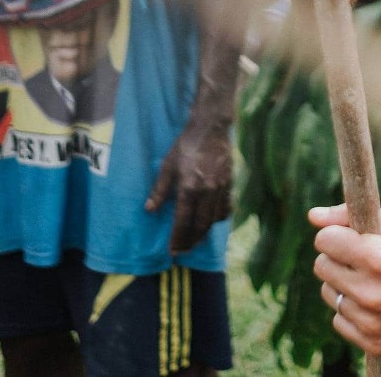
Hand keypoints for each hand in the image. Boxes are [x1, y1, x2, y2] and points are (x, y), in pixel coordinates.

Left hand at [147, 124, 232, 253]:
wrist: (211, 128)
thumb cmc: (186, 145)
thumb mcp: (167, 165)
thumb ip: (160, 190)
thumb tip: (149, 210)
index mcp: (189, 187)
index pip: (183, 221)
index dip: (178, 238)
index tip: (173, 251)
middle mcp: (207, 191)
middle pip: (200, 225)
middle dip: (192, 241)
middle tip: (184, 252)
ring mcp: (221, 187)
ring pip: (215, 219)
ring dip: (205, 233)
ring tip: (196, 240)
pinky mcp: (230, 183)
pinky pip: (226, 207)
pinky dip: (220, 218)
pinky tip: (212, 222)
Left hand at [310, 203, 380, 357]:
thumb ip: (352, 215)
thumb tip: (312, 215)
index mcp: (378, 257)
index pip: (325, 240)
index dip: (336, 235)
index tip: (347, 238)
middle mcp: (371, 292)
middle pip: (321, 265)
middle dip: (336, 258)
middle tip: (359, 260)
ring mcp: (370, 321)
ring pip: (328, 293)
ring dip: (342, 285)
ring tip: (369, 282)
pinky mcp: (371, 342)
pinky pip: (338, 320)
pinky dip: (350, 311)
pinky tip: (372, 305)